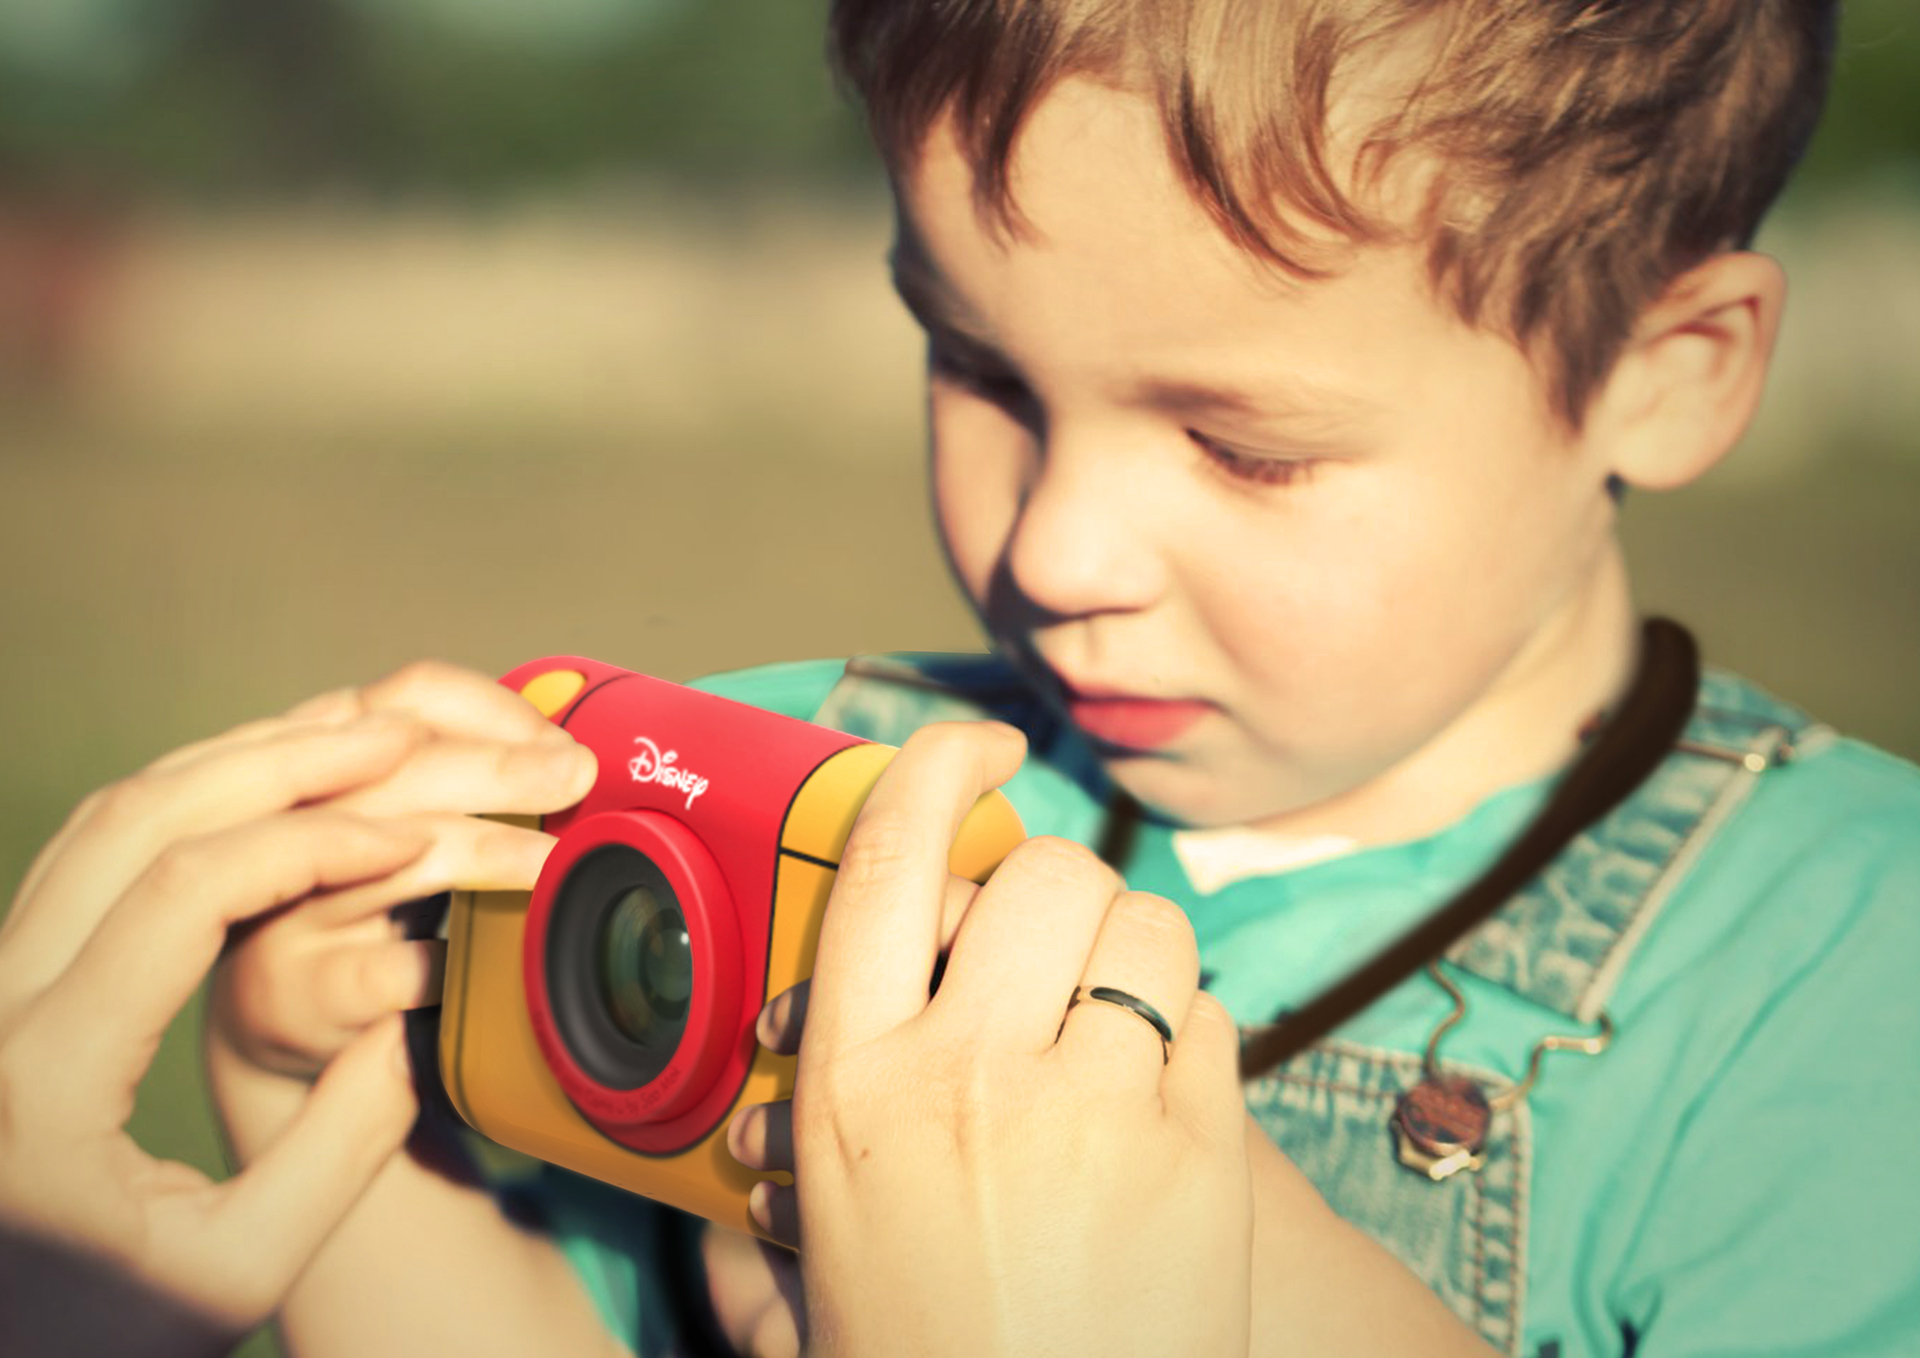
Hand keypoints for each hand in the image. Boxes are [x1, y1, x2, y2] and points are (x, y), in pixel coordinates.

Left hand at [0, 698, 438, 1356]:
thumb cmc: (91, 1332)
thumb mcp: (234, 1276)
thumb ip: (337, 1151)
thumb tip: (409, 1025)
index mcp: (47, 1076)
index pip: (188, 894)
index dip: (313, 842)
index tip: (414, 833)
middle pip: (139, 820)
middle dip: (278, 762)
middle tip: (391, 734)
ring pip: (105, 818)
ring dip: (230, 765)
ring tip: (344, 743)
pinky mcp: (5, 984)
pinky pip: (90, 852)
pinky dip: (186, 801)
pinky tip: (264, 793)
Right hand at [204, 662, 593, 1117]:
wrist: (274, 1024)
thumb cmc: (355, 903)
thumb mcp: (394, 822)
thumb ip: (455, 777)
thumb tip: (568, 759)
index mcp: (326, 757)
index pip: (410, 699)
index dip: (494, 710)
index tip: (557, 739)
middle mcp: (291, 818)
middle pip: (400, 770)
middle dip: (501, 768)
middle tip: (576, 775)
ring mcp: (288, 906)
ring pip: (396, 856)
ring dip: (491, 850)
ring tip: (552, 861)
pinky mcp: (294, 992)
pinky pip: (388, 968)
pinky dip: (445, 962)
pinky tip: (483, 961)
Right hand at [732, 722, 1252, 1357]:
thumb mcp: (817, 1276)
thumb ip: (783, 1186)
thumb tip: (753, 1149)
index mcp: (854, 1089)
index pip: (888, 864)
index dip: (931, 767)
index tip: (974, 739)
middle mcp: (970, 1075)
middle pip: (1040, 872)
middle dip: (1054, 889)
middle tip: (1051, 951)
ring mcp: (1098, 1106)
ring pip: (1143, 925)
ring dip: (1132, 954)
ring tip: (1112, 1029)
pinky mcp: (1204, 1148)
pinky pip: (1212, 1012)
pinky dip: (1191, 1033)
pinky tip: (1161, 1102)